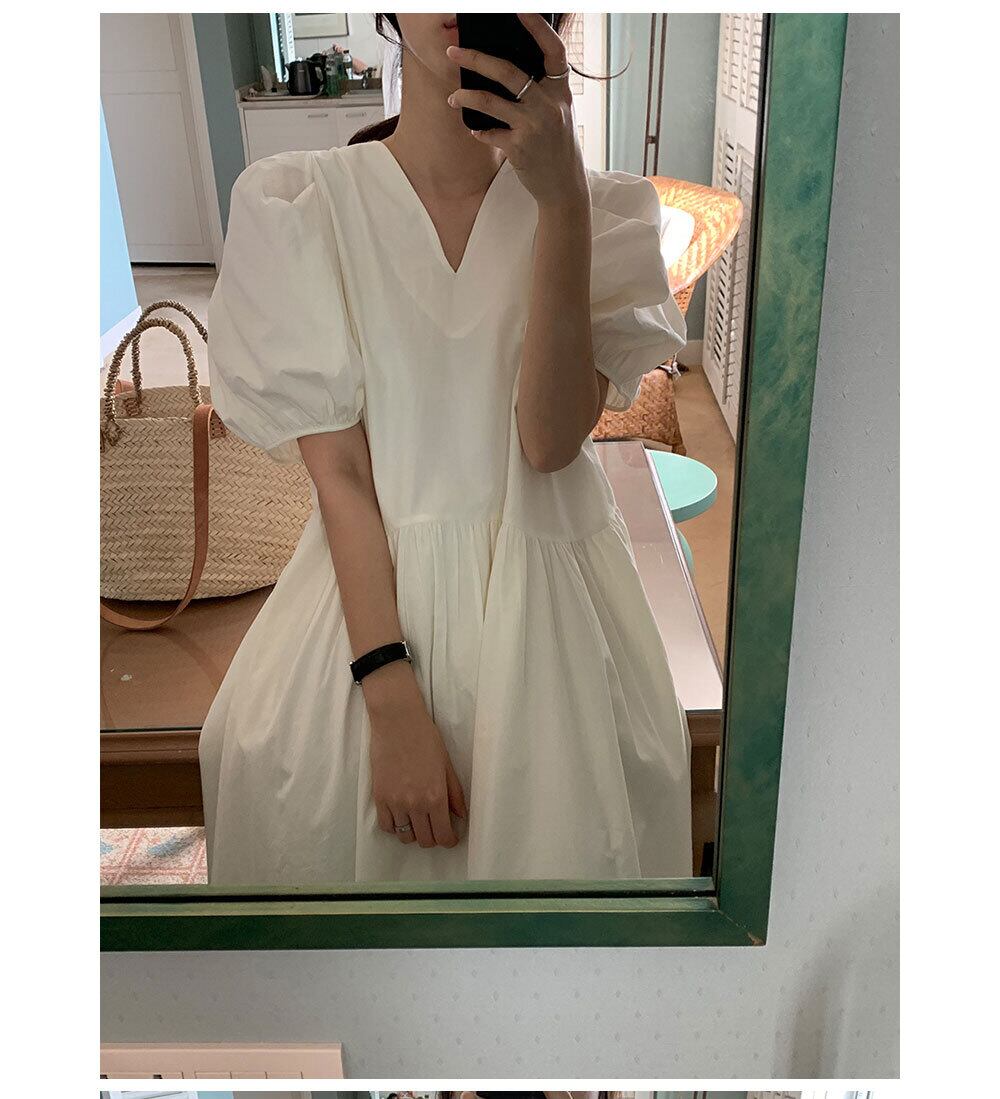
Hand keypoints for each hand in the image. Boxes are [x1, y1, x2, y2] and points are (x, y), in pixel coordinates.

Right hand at [366, 663, 467, 847]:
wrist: (397, 721)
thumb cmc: (426, 738)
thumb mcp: (446, 765)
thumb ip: (455, 793)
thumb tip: (461, 816)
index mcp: (436, 796)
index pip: (443, 835)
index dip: (449, 841)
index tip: (450, 837)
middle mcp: (415, 804)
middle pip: (425, 840)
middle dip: (434, 838)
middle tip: (436, 827)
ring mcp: (395, 803)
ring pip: (405, 837)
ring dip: (415, 833)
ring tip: (419, 821)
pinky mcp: (379, 797)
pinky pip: (386, 827)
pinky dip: (396, 827)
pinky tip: (402, 817)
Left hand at [445, 14, 587, 209]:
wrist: (564, 188)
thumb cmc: (558, 148)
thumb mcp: (559, 115)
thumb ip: (542, 93)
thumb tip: (506, 72)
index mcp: (561, 91)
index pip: (553, 50)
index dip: (537, 27)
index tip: (518, 10)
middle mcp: (549, 105)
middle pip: (508, 72)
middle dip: (476, 58)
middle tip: (452, 51)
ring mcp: (534, 126)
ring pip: (492, 101)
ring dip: (466, 96)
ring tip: (452, 97)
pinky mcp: (520, 148)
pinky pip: (490, 132)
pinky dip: (480, 131)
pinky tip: (475, 130)